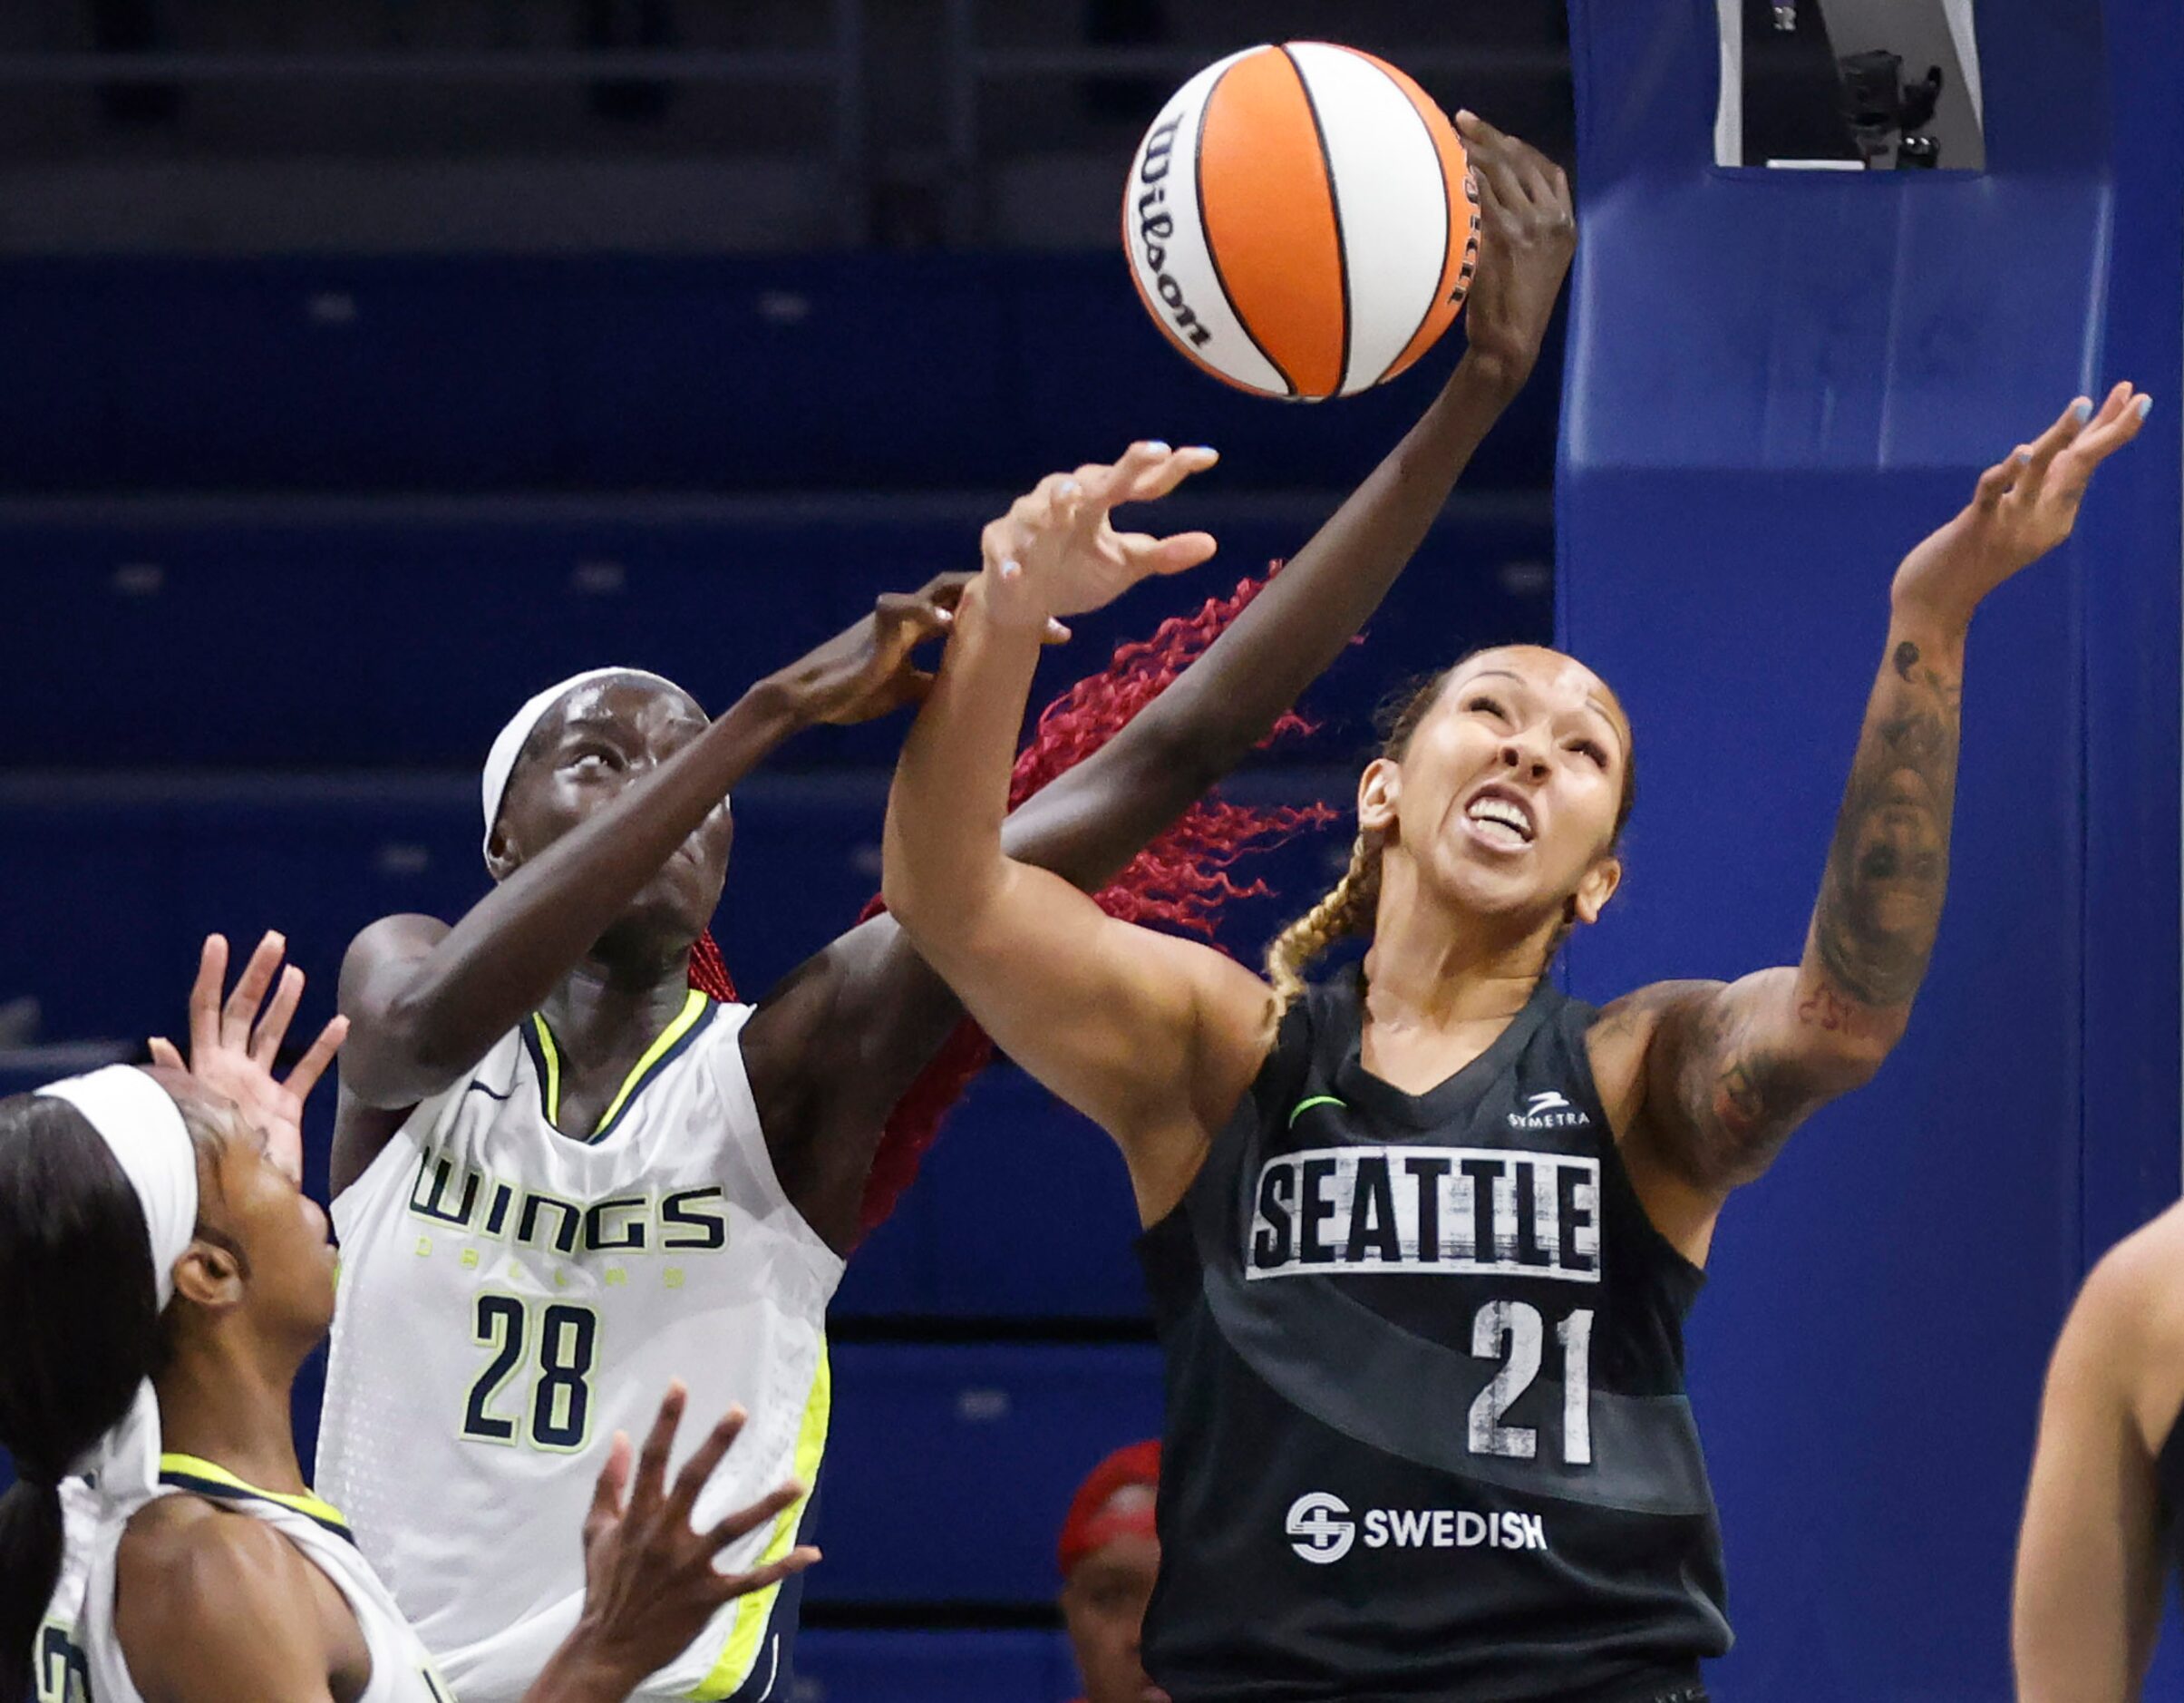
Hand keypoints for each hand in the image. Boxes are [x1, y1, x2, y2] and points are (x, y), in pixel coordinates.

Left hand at [149, 932, 345, 1183]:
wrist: (242, 1204)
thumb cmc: (208, 1165)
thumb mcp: (190, 1117)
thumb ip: (179, 1079)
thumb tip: (157, 1040)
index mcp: (206, 1069)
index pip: (206, 1012)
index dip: (211, 976)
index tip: (219, 942)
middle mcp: (230, 1070)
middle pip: (242, 1012)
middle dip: (256, 976)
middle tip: (273, 941)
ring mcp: (258, 1086)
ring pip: (272, 1035)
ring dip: (284, 1004)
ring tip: (296, 973)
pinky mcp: (285, 1106)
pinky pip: (306, 1071)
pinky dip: (323, 1049)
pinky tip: (340, 1023)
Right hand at [565, 1383, 817, 1688]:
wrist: (607, 1649)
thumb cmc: (604, 1585)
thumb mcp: (595, 1533)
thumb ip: (609, 1485)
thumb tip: (620, 1437)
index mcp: (638, 1518)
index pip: (652, 1461)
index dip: (665, 1422)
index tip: (680, 1385)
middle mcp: (664, 1537)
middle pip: (693, 1482)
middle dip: (715, 1445)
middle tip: (738, 1410)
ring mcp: (689, 1568)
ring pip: (733, 1529)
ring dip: (767, 1505)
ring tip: (799, 1483)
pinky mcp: (708, 1597)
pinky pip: (750, 1580)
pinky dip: (782, 1568)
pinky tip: (812, 1554)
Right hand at [774, 575, 1062, 724]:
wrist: (811, 696)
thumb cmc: (855, 691)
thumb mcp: (908, 690)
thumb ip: (935, 680)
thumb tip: (966, 689)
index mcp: (925, 626)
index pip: (979, 613)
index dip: (1016, 619)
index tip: (1057, 634)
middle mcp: (916, 614)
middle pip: (974, 595)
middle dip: (1015, 605)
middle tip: (1058, 625)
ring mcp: (898, 616)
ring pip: (947, 593)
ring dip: (985, 601)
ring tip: (1020, 615)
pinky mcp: (878, 627)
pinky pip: (905, 612)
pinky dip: (929, 615)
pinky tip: (952, 622)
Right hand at [979, 440, 1219, 628]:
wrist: (1023, 602)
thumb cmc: (1076, 573)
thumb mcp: (1124, 566)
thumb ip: (1162, 555)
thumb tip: (1211, 543)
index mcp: (1100, 499)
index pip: (1139, 480)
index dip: (1171, 467)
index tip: (1208, 457)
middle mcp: (1065, 498)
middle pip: (1095, 481)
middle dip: (1120, 469)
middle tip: (1151, 452)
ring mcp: (1028, 521)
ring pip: (1041, 508)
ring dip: (1056, 503)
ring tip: (1072, 496)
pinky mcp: (998, 546)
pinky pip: (1002, 550)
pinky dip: (1008, 561)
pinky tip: (1016, 573)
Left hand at [1451, 111, 1574, 399]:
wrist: (1510, 342)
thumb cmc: (1515, 308)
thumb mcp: (1539, 265)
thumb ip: (1531, 230)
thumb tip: (1499, 197)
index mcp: (1565, 225)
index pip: (1546, 169)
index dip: (1519, 147)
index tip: (1497, 135)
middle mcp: (1551, 219)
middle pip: (1520, 161)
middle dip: (1490, 136)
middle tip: (1462, 120)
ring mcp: (1528, 225)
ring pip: (1498, 171)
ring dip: (1472, 149)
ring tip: (1449, 138)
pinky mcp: (1501, 234)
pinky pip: (1479, 191)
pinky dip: (1463, 173)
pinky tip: (1446, 166)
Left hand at [1892, 383, 2150, 626]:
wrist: (1935, 603)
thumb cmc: (1973, 556)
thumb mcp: (2015, 519)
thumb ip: (2036, 488)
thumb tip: (2062, 449)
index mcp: (2055, 518)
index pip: (2087, 464)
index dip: (2111, 430)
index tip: (2139, 396)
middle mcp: (2041, 521)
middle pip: (2079, 467)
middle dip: (2111, 431)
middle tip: (2142, 397)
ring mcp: (2011, 524)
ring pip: (2041, 473)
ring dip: (2061, 436)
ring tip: (2083, 404)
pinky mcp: (1976, 527)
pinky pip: (1993, 494)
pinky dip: (2007, 471)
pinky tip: (2024, 449)